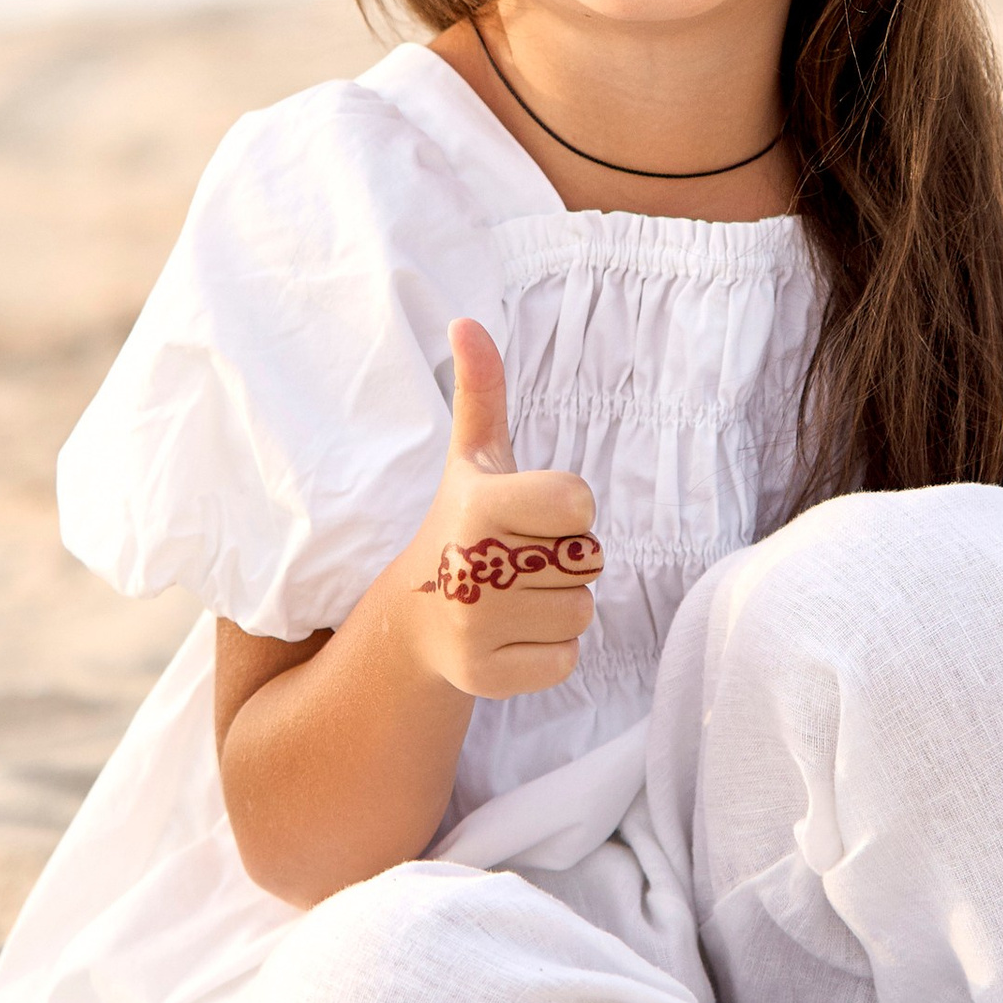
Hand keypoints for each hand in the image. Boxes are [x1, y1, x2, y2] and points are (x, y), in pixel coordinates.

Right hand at [394, 319, 601, 701]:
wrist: (415, 615)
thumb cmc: (464, 523)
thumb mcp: (473, 458)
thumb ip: (482, 392)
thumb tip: (467, 323)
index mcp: (480, 507)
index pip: (581, 505)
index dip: (568, 509)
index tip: (532, 512)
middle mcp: (473, 570)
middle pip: (588, 561)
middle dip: (562, 559)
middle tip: (515, 558)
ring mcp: (476, 630)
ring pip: (581, 611)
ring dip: (559, 604)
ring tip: (513, 595)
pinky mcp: (486, 679)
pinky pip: (566, 660)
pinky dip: (548, 651)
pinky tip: (510, 635)